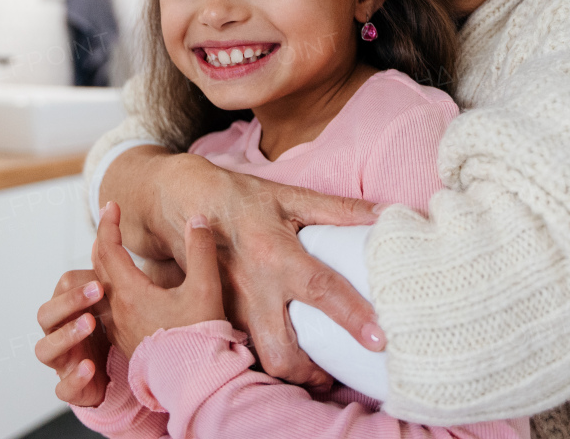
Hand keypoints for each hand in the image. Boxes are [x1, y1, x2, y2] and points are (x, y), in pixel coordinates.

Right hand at [34, 269, 110, 406]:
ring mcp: (62, 362)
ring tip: (89, 324)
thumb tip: (109, 228)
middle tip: (97, 291)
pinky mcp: (72, 390)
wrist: (117, 376)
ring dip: (66, 335)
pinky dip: (74, 378)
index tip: (101, 280)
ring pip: (44, 349)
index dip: (77, 284)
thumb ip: (107, 273)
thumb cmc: (110, 333)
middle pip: (45, 314)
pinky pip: (63, 388)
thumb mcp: (112, 303)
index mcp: (68, 309)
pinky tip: (90, 367)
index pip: (61, 288)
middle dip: (69, 301)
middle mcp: (58, 333)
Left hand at [92, 201, 223, 357]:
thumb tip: (197, 220)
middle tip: (111, 221)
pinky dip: (108, 291)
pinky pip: (106, 310)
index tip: (112, 204)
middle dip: (104, 240)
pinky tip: (123, 292)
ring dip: (103, 267)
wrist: (195, 382)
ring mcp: (120, 330)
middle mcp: (118, 311)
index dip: (109, 223)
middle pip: (98, 267)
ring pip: (100, 291)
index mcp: (131, 293)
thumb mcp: (205, 288)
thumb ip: (200, 250)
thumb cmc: (200, 337)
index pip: (109, 249)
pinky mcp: (127, 344)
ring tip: (113, 253)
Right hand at [102, 149, 385, 386]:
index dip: (351, 315)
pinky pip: (245, 346)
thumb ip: (338, 209)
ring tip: (315, 369)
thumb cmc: (242, 199)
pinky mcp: (217, 314)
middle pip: (280, 350)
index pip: (319, 289)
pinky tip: (285, 350)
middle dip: (310, 372)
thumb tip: (386, 215)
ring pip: (260, 357)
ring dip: (289, 370)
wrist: (182, 202)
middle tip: (334, 372)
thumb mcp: (289, 196)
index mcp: (274, 252)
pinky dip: (266, 354)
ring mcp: (230, 306)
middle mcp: (251, 286)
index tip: (379, 339)